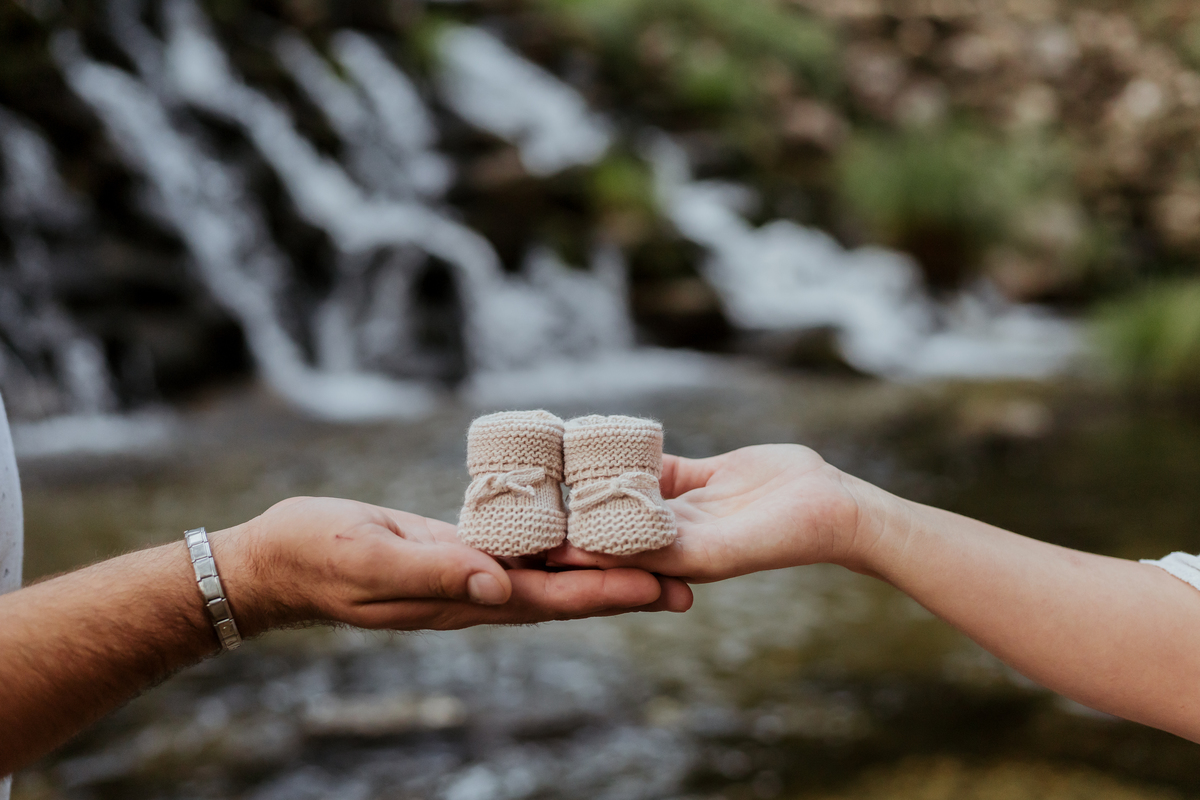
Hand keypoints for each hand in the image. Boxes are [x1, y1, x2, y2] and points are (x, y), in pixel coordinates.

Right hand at [212, 497, 692, 635]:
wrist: (276, 559)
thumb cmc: (316, 556)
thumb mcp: (372, 559)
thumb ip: (436, 572)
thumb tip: (502, 585)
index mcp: (461, 599)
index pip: (549, 600)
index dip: (606, 593)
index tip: (660, 589)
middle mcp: (473, 593)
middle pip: (563, 593)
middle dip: (622, 588)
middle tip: (684, 584)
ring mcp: (465, 575)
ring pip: (546, 572)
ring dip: (598, 568)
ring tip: (650, 559)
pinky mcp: (453, 550)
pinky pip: (516, 549)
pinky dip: (554, 543)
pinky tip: (580, 532)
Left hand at [547, 444, 881, 581]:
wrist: (832, 506)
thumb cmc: (782, 537)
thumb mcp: (718, 549)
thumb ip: (666, 550)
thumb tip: (605, 552)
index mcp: (672, 564)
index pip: (610, 558)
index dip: (572, 549)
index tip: (531, 536)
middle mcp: (673, 538)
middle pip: (613, 525)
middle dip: (573, 515)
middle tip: (527, 495)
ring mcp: (685, 507)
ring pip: (629, 491)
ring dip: (595, 479)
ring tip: (552, 462)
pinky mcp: (699, 478)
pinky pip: (655, 465)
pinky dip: (628, 455)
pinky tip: (598, 438)